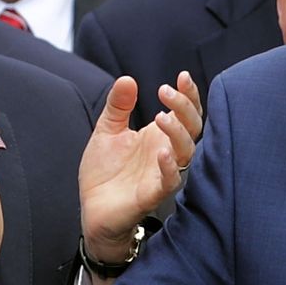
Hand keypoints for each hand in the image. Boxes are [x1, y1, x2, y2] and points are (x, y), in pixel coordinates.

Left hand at [78, 73, 201, 261]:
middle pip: (192, 127)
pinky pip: (170, 181)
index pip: (185, 112)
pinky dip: (169, 167)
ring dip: (178, 132)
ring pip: (186, 152)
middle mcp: (166, 152)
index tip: (181, 76)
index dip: (189, 94)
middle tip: (165, 91)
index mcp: (159, 136)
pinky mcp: (153, 195)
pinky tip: (162, 152)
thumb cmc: (105, 172)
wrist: (93, 209)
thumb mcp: (107, 131)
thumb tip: (127, 79)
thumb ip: (118, 106)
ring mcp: (162, 173)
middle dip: (185, 107)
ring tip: (161, 117)